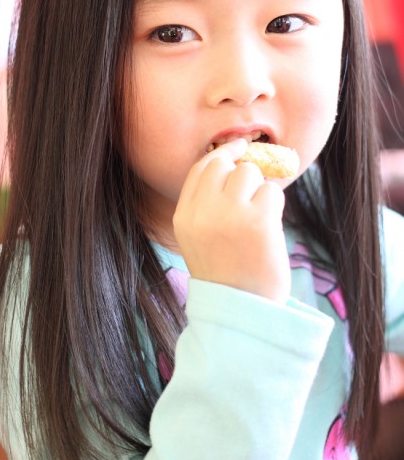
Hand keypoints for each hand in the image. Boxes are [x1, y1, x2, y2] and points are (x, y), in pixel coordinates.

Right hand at [173, 139, 290, 302]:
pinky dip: (275, 205)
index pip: (199, 169)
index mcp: (184, 217)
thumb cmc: (227, 273)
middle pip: (224, 164)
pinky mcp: (258, 221)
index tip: (237, 148)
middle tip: (255, 182)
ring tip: (259, 218)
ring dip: (260, 189)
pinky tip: (269, 228)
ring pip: (249, 172)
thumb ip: (207, 204)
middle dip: (243, 169)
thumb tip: (234, 163)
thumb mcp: (200, 238)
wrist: (243, 312)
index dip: (220, 154)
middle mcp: (202, 213)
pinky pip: (272, 191)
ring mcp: (230, 215)